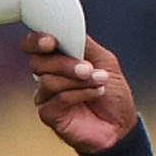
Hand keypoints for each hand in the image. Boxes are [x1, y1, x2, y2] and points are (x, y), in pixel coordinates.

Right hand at [26, 33, 137, 153]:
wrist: (122, 125)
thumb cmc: (112, 94)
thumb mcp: (104, 61)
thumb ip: (84, 44)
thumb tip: (68, 30)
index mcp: (57, 59)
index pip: (33, 46)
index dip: (36, 41)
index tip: (51, 41)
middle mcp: (47, 76)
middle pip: (38, 62)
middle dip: (65, 63)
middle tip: (88, 69)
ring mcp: (46, 97)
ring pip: (49, 81)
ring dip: (78, 80)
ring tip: (100, 82)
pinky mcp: (49, 115)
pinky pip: (58, 99)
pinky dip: (80, 94)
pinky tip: (96, 94)